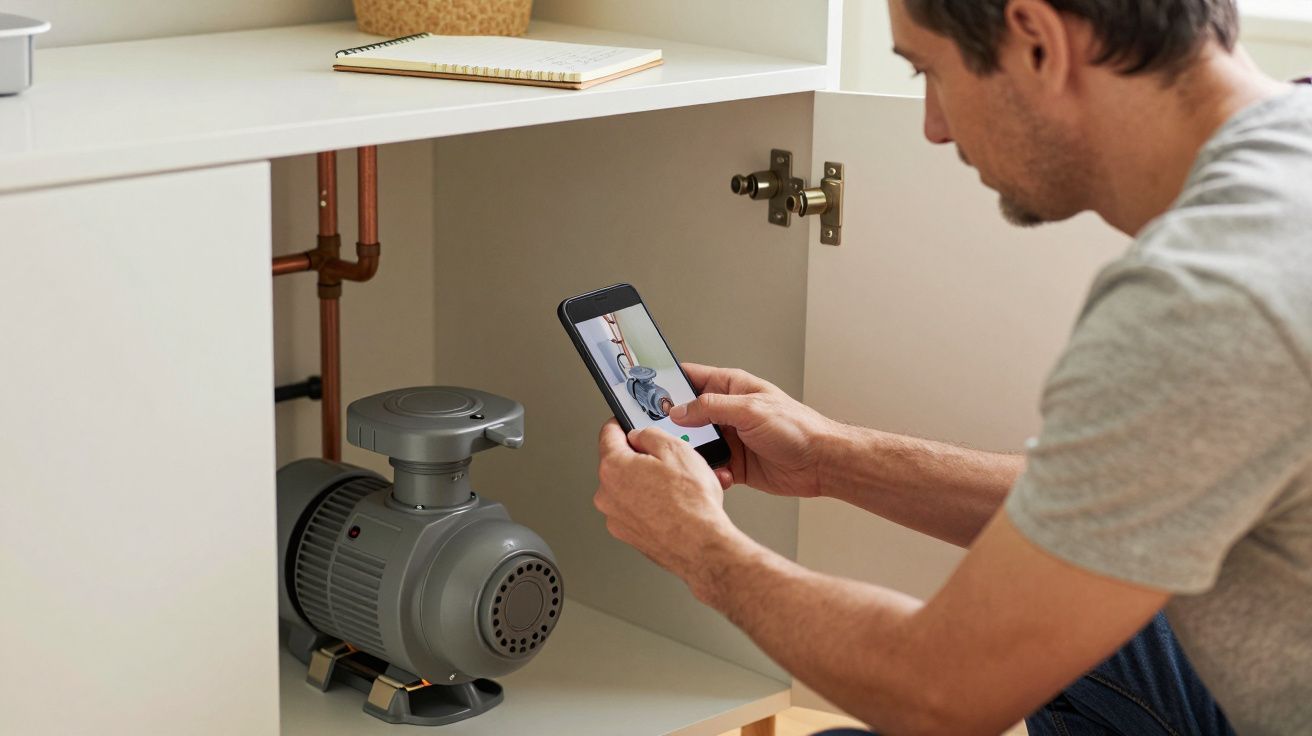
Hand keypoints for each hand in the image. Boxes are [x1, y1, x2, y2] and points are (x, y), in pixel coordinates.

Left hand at [594, 419, 740, 590]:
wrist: (701, 546)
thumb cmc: (692, 504)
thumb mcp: (676, 449)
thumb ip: (650, 435)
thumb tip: (640, 436)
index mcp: (613, 467)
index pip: (608, 434)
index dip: (620, 424)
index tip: (626, 424)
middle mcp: (607, 494)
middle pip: (618, 463)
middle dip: (640, 459)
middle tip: (666, 462)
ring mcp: (615, 517)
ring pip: (628, 488)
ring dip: (646, 484)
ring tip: (675, 489)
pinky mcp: (627, 534)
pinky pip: (635, 510)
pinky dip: (648, 505)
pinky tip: (672, 506)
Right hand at [673, 364, 837, 498]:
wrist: (820, 462)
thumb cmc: (797, 428)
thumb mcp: (749, 410)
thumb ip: (711, 408)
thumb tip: (679, 410)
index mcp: (731, 387)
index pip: (690, 377)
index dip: (667, 382)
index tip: (645, 391)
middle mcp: (727, 411)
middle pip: (686, 414)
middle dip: (673, 426)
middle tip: (663, 435)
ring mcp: (729, 437)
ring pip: (695, 444)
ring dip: (693, 453)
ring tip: (695, 459)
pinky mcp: (734, 463)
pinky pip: (710, 467)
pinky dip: (711, 473)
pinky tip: (722, 475)